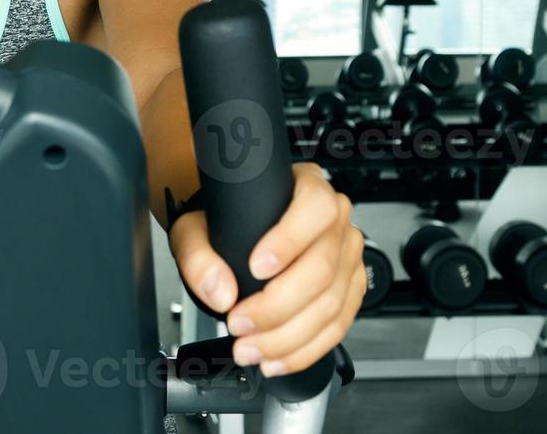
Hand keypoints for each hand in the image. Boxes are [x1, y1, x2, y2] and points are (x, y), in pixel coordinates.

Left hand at [169, 163, 363, 376]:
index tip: (256, 268)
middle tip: (239, 322)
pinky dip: (305, 350)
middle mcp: (335, 219)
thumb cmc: (224, 223)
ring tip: (250, 348)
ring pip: (331, 303)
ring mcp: (347, 256)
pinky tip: (276, 357)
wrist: (237, 235)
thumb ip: (198, 255)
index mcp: (307, 188)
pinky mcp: (350, 289)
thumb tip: (220, 291)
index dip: (290, 241)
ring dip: (288, 337)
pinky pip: (337, 326)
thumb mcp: (197, 228)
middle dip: (278, 307)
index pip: (315, 209)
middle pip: (323, 267)